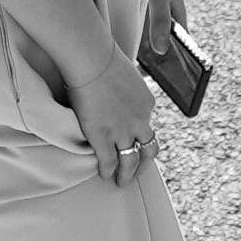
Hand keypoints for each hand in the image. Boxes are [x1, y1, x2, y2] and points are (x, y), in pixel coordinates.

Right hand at [64, 32, 163, 187]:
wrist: (92, 59)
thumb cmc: (102, 57)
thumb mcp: (124, 72)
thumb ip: (124, 85)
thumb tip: (114, 83)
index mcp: (147, 103)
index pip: (146, 124)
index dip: (139, 134)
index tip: (132, 140)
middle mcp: (140, 120)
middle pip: (149, 149)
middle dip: (144, 163)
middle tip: (137, 170)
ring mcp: (123, 131)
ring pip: (131, 161)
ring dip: (127, 174)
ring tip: (121, 182)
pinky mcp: (104, 138)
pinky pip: (109, 162)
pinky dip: (108, 171)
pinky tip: (104, 175)